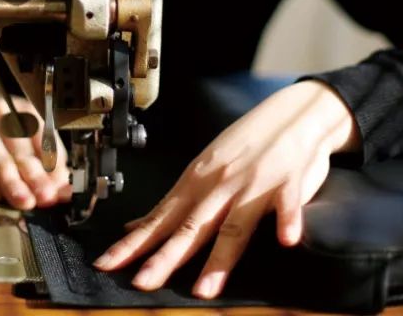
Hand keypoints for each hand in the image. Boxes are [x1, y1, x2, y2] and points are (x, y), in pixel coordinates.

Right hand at [0, 84, 71, 210]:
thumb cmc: (0, 124)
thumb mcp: (24, 131)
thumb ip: (43, 157)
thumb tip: (61, 187)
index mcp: (26, 112)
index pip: (45, 141)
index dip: (55, 168)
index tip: (62, 190)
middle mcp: (4, 116)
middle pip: (23, 152)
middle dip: (37, 178)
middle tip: (46, 198)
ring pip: (1, 161)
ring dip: (14, 184)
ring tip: (25, 201)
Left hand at [93, 80, 359, 298]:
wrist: (294, 113)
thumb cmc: (249, 143)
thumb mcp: (204, 168)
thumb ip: (174, 203)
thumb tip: (136, 226)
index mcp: (197, 183)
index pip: (160, 219)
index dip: (133, 243)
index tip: (107, 263)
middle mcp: (221, 185)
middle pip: (191, 227)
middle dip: (166, 256)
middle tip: (144, 282)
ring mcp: (254, 184)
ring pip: (234, 226)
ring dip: (219, 259)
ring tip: (205, 289)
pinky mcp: (289, 183)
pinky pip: (288, 204)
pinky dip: (288, 221)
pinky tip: (286, 240)